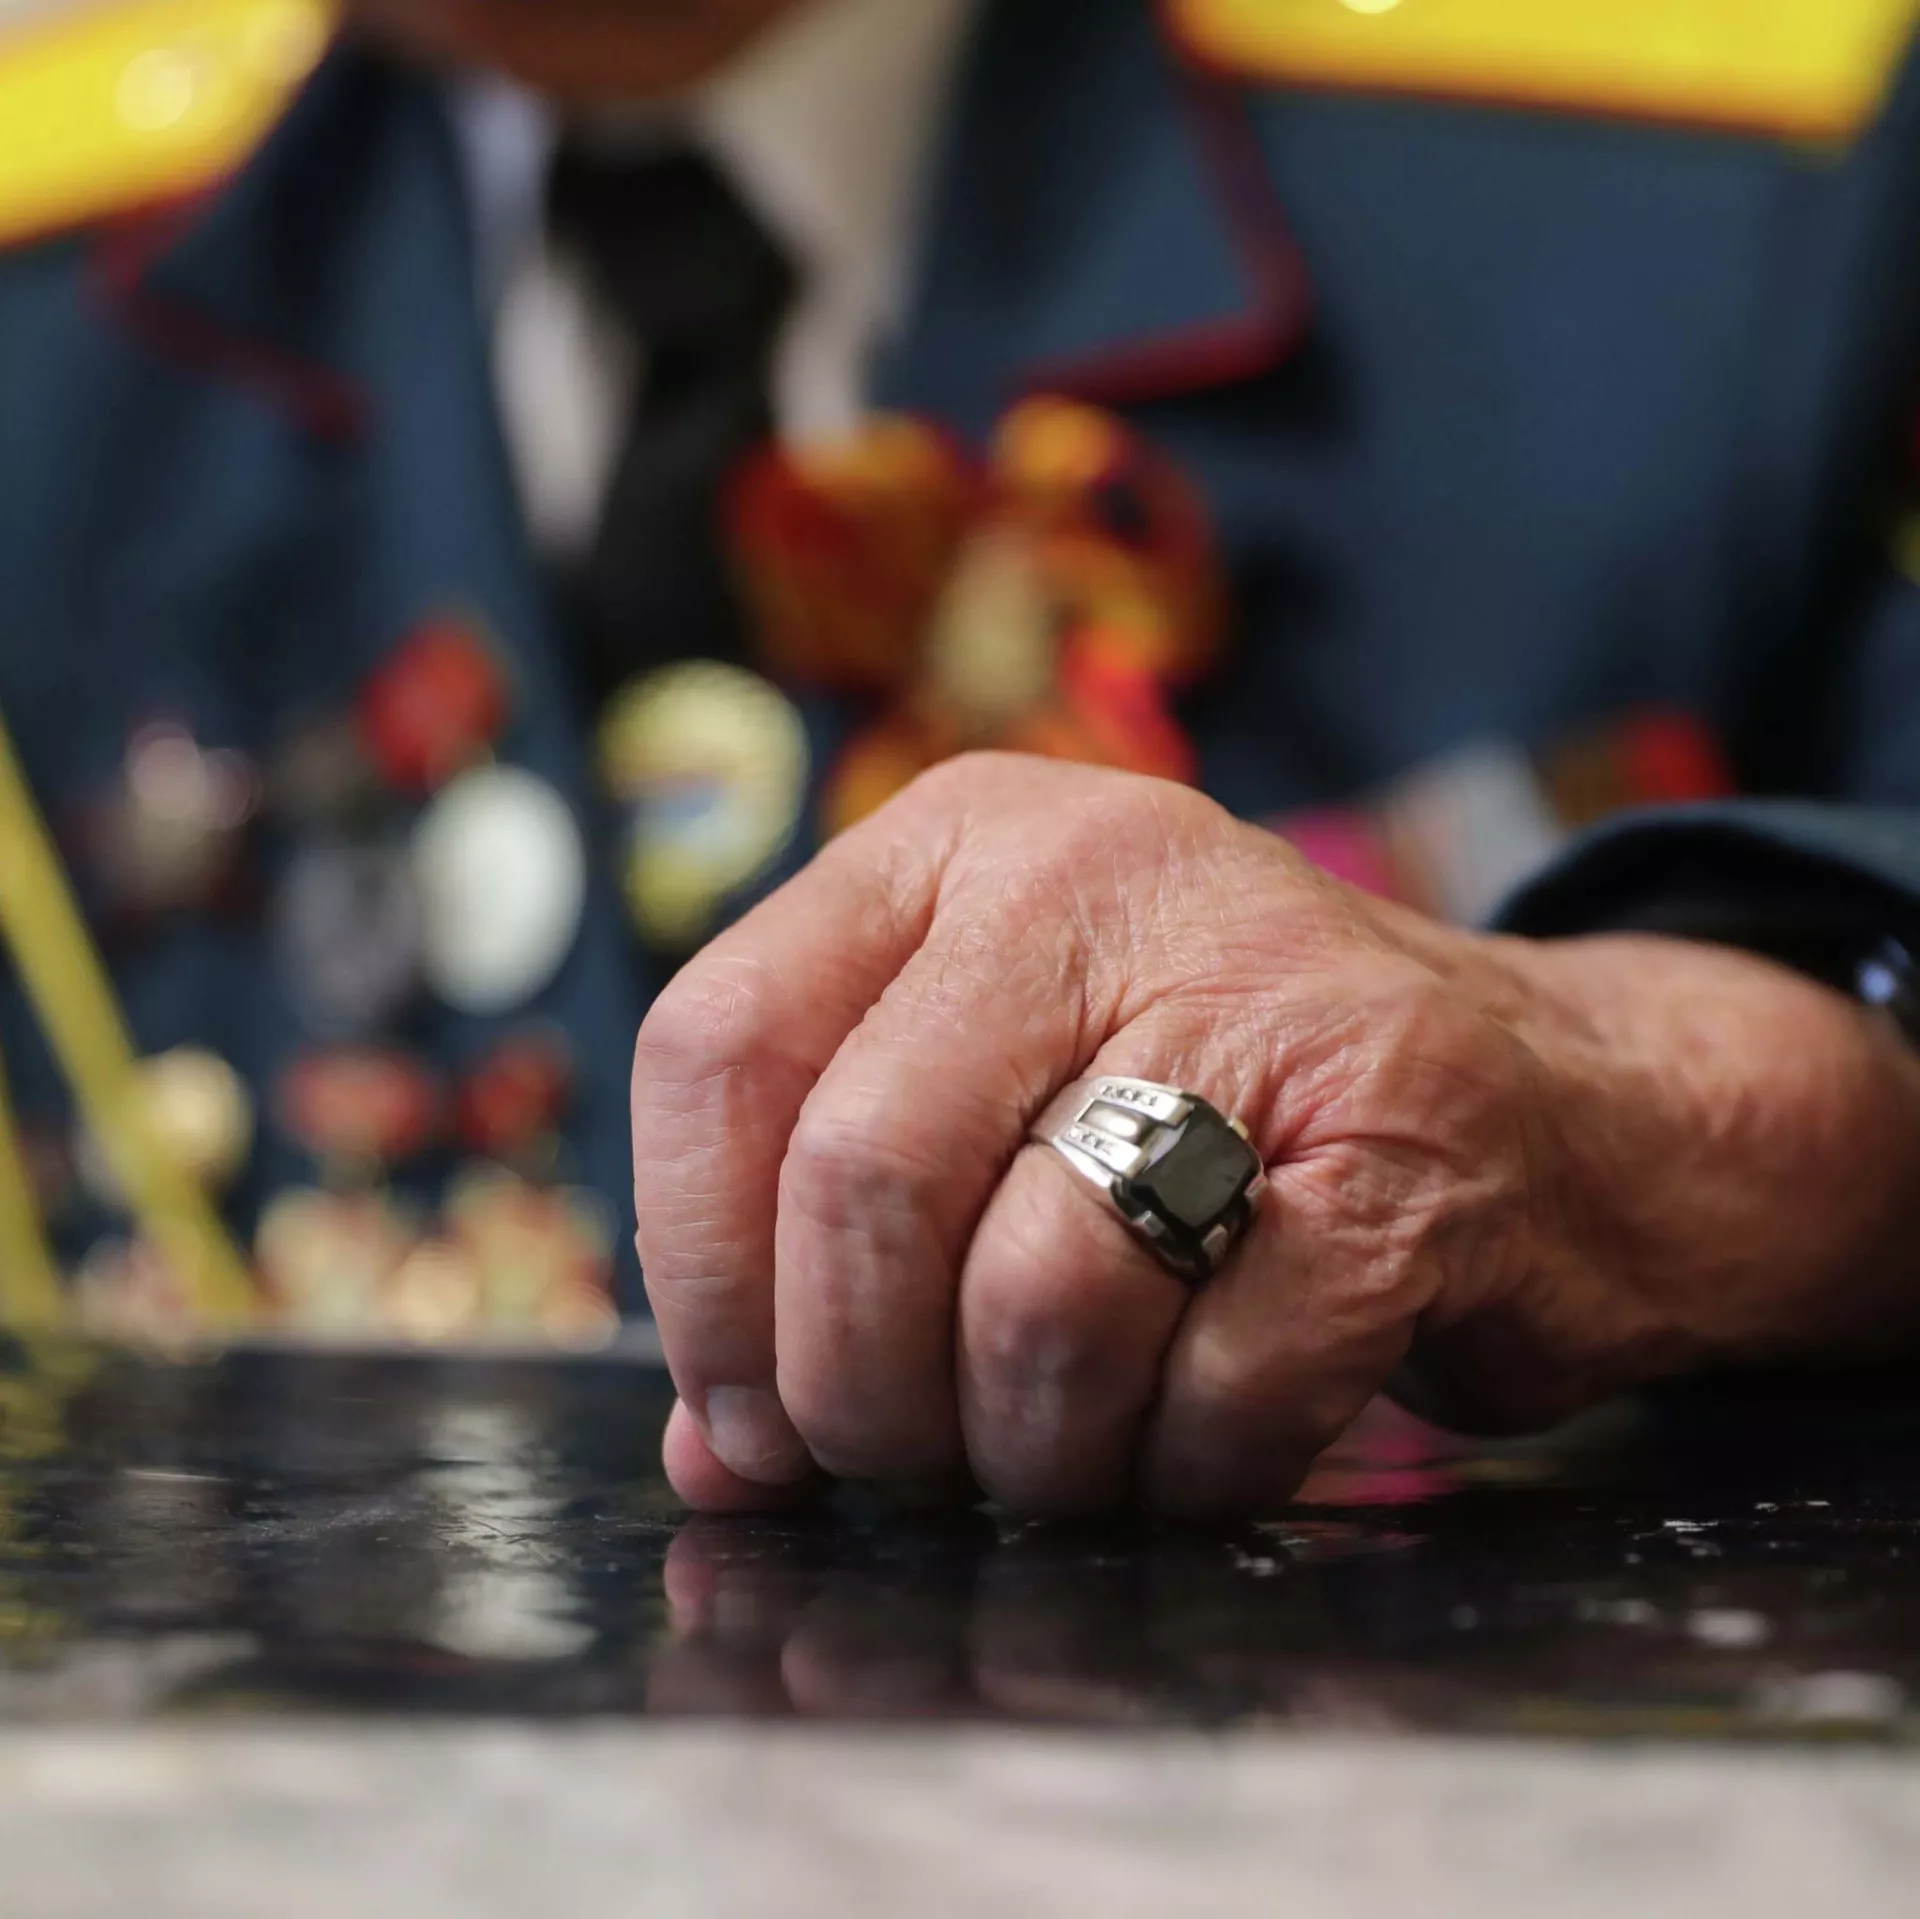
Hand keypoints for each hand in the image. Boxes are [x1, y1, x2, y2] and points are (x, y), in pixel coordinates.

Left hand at [631, 755, 1919, 1516]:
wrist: (1549, 1100)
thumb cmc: (1224, 1111)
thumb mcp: (1000, 1094)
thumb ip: (831, 1237)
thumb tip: (717, 1450)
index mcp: (952, 843)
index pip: (718, 1045)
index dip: (701, 1270)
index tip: (749, 1403)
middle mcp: (1091, 874)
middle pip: (861, 1178)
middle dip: (857, 1394)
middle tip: (909, 1457)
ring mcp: (1261, 988)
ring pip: (1034, 1296)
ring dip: (1028, 1451)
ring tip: (1065, 1450)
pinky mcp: (1402, 1133)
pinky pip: (1222, 1380)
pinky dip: (1189, 1467)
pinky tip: (1203, 1438)